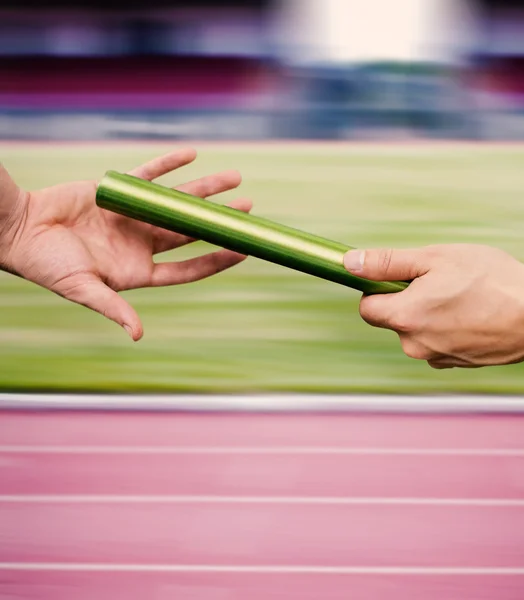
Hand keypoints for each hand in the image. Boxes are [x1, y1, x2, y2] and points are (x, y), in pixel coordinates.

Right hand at [0, 148, 250, 340]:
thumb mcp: (83, 290)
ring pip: (177, 200)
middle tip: (248, 206)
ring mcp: (133, 216)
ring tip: (235, 177)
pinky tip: (192, 154)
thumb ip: (114, 308)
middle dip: (219, 219)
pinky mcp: (118, 191)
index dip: (217, 258)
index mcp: (139, 270)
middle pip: (190, 230)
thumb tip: (138, 335)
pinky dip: (169, 164)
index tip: (244, 248)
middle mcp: (142, 243)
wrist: (18, 230)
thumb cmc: (47, 265)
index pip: (189, 266)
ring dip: (204, 189)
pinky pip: (149, 174)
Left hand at [343, 244, 523, 367]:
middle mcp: (414, 345)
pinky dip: (448, 329)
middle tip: (441, 282)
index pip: (367, 308)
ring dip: (430, 315)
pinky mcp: (457, 365)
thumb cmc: (490, 280)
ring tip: (463, 298)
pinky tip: (473, 315)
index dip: (379, 289)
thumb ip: (387, 263)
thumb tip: (349, 263)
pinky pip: (438, 343)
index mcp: (403, 318)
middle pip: (394, 319)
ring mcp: (437, 358)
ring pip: (418, 331)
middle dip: (408, 300)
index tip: (399, 277)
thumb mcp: (434, 258)